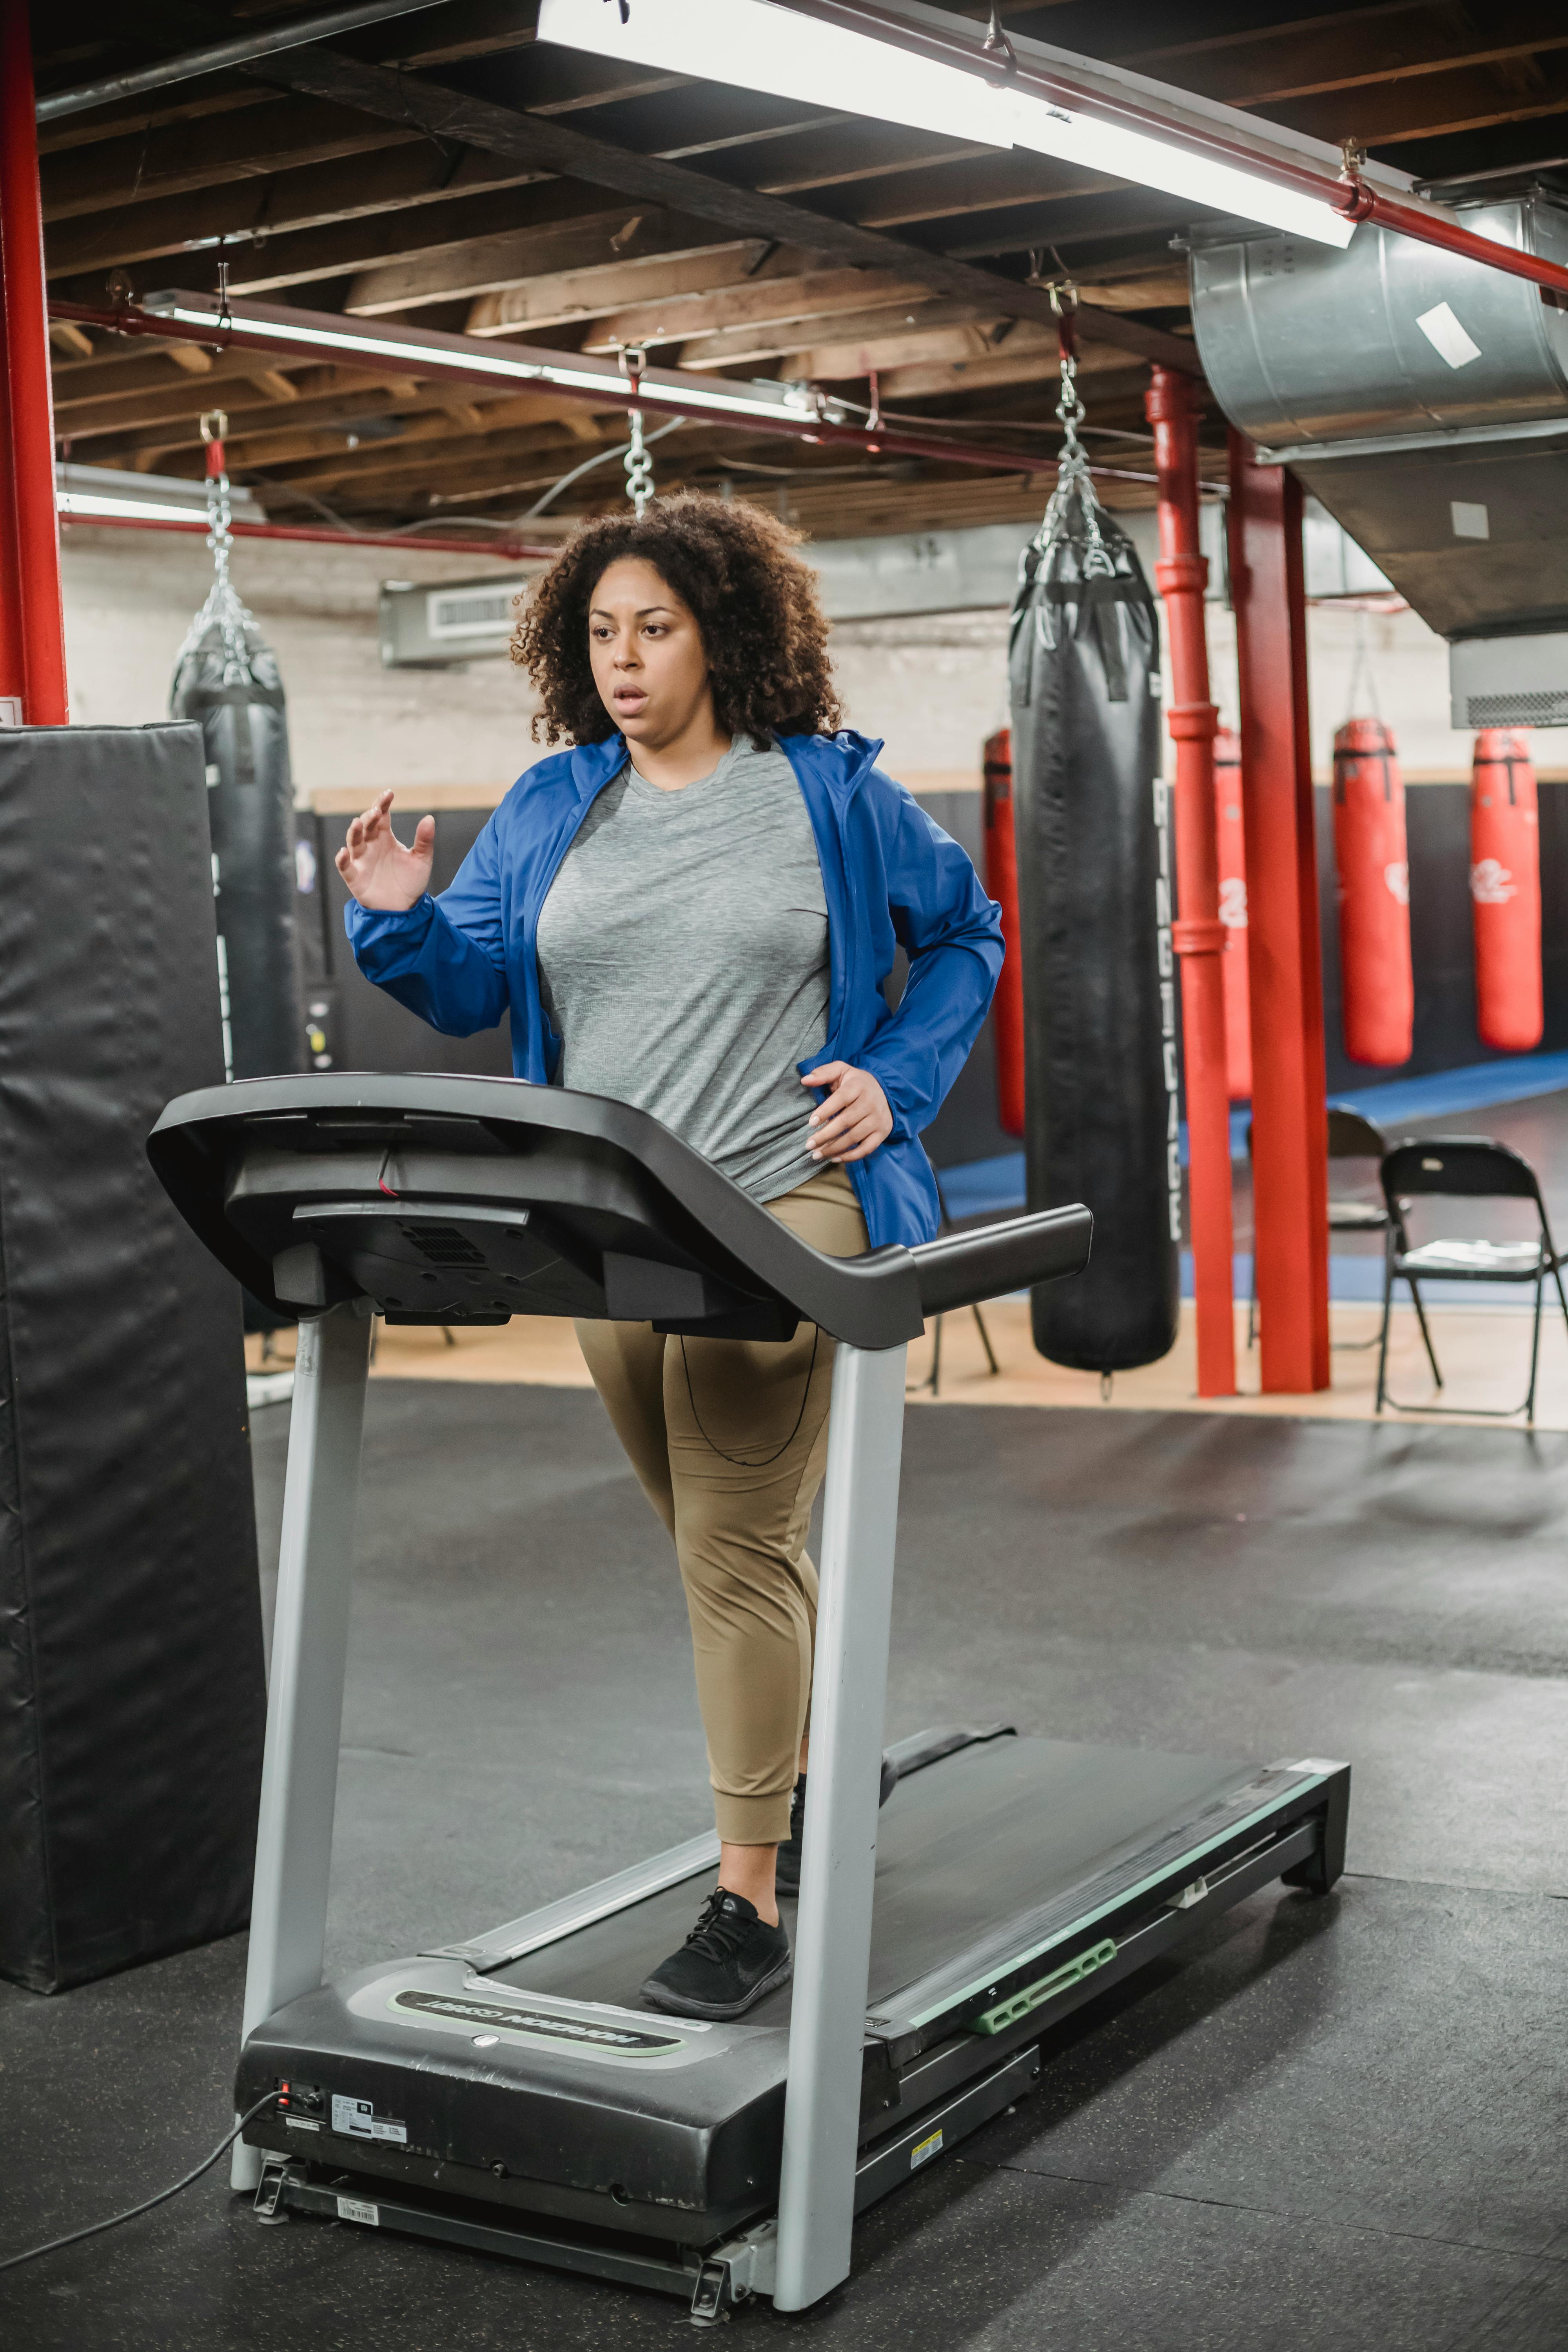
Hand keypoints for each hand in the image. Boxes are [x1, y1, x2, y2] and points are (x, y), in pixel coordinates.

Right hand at [335, 789, 434, 911]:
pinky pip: (345, 867)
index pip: (381, 816)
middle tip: (376, 811)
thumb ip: (424, 841)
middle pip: (366, 826)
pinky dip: (342, 860)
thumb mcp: (422, 860)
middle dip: (369, 817)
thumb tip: (430, 818)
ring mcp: (361, 860)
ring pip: (353, 842)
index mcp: (385, 838)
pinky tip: (343, 852)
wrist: (404, 909)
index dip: (383, 804)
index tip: (389, 793)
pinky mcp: (355, 877)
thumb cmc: (410, 882)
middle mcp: (371, 846)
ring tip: (359, 823)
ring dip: (354, 832)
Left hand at [802, 1062, 892, 1163]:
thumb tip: (805, 1080)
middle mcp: (870, 1103)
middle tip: (809, 1145)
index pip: (841, 1099)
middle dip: (825, 1135)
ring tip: (816, 1155)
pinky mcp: (882, 1132)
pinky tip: (834, 1158)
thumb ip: (823, 1073)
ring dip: (834, 1148)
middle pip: (846, 1122)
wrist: (885, 1091)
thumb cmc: (855, 1083)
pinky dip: (850, 1156)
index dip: (825, 1111)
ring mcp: (878, 1119)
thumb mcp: (841, 1071)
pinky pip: (866, 1148)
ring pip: (854, 1137)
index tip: (810, 1123)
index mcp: (858, 1086)